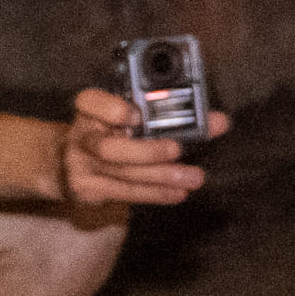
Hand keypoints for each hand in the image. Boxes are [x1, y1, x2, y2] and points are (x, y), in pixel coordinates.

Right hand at [58, 88, 221, 209]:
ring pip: (121, 174)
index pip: (92, 101)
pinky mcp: (87, 189)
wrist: (75, 161)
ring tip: (192, 178)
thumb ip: (170, 114)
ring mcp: (80, 165)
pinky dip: (154, 194)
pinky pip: (124, 193)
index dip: (112, 110)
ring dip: (160, 177)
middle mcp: (81, 135)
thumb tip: (219, 122)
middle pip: (109, 148)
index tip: (136, 115)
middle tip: (177, 150)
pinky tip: (177, 193)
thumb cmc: (115, 130)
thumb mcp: (133, 114)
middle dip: (146, 151)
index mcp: (89, 108)